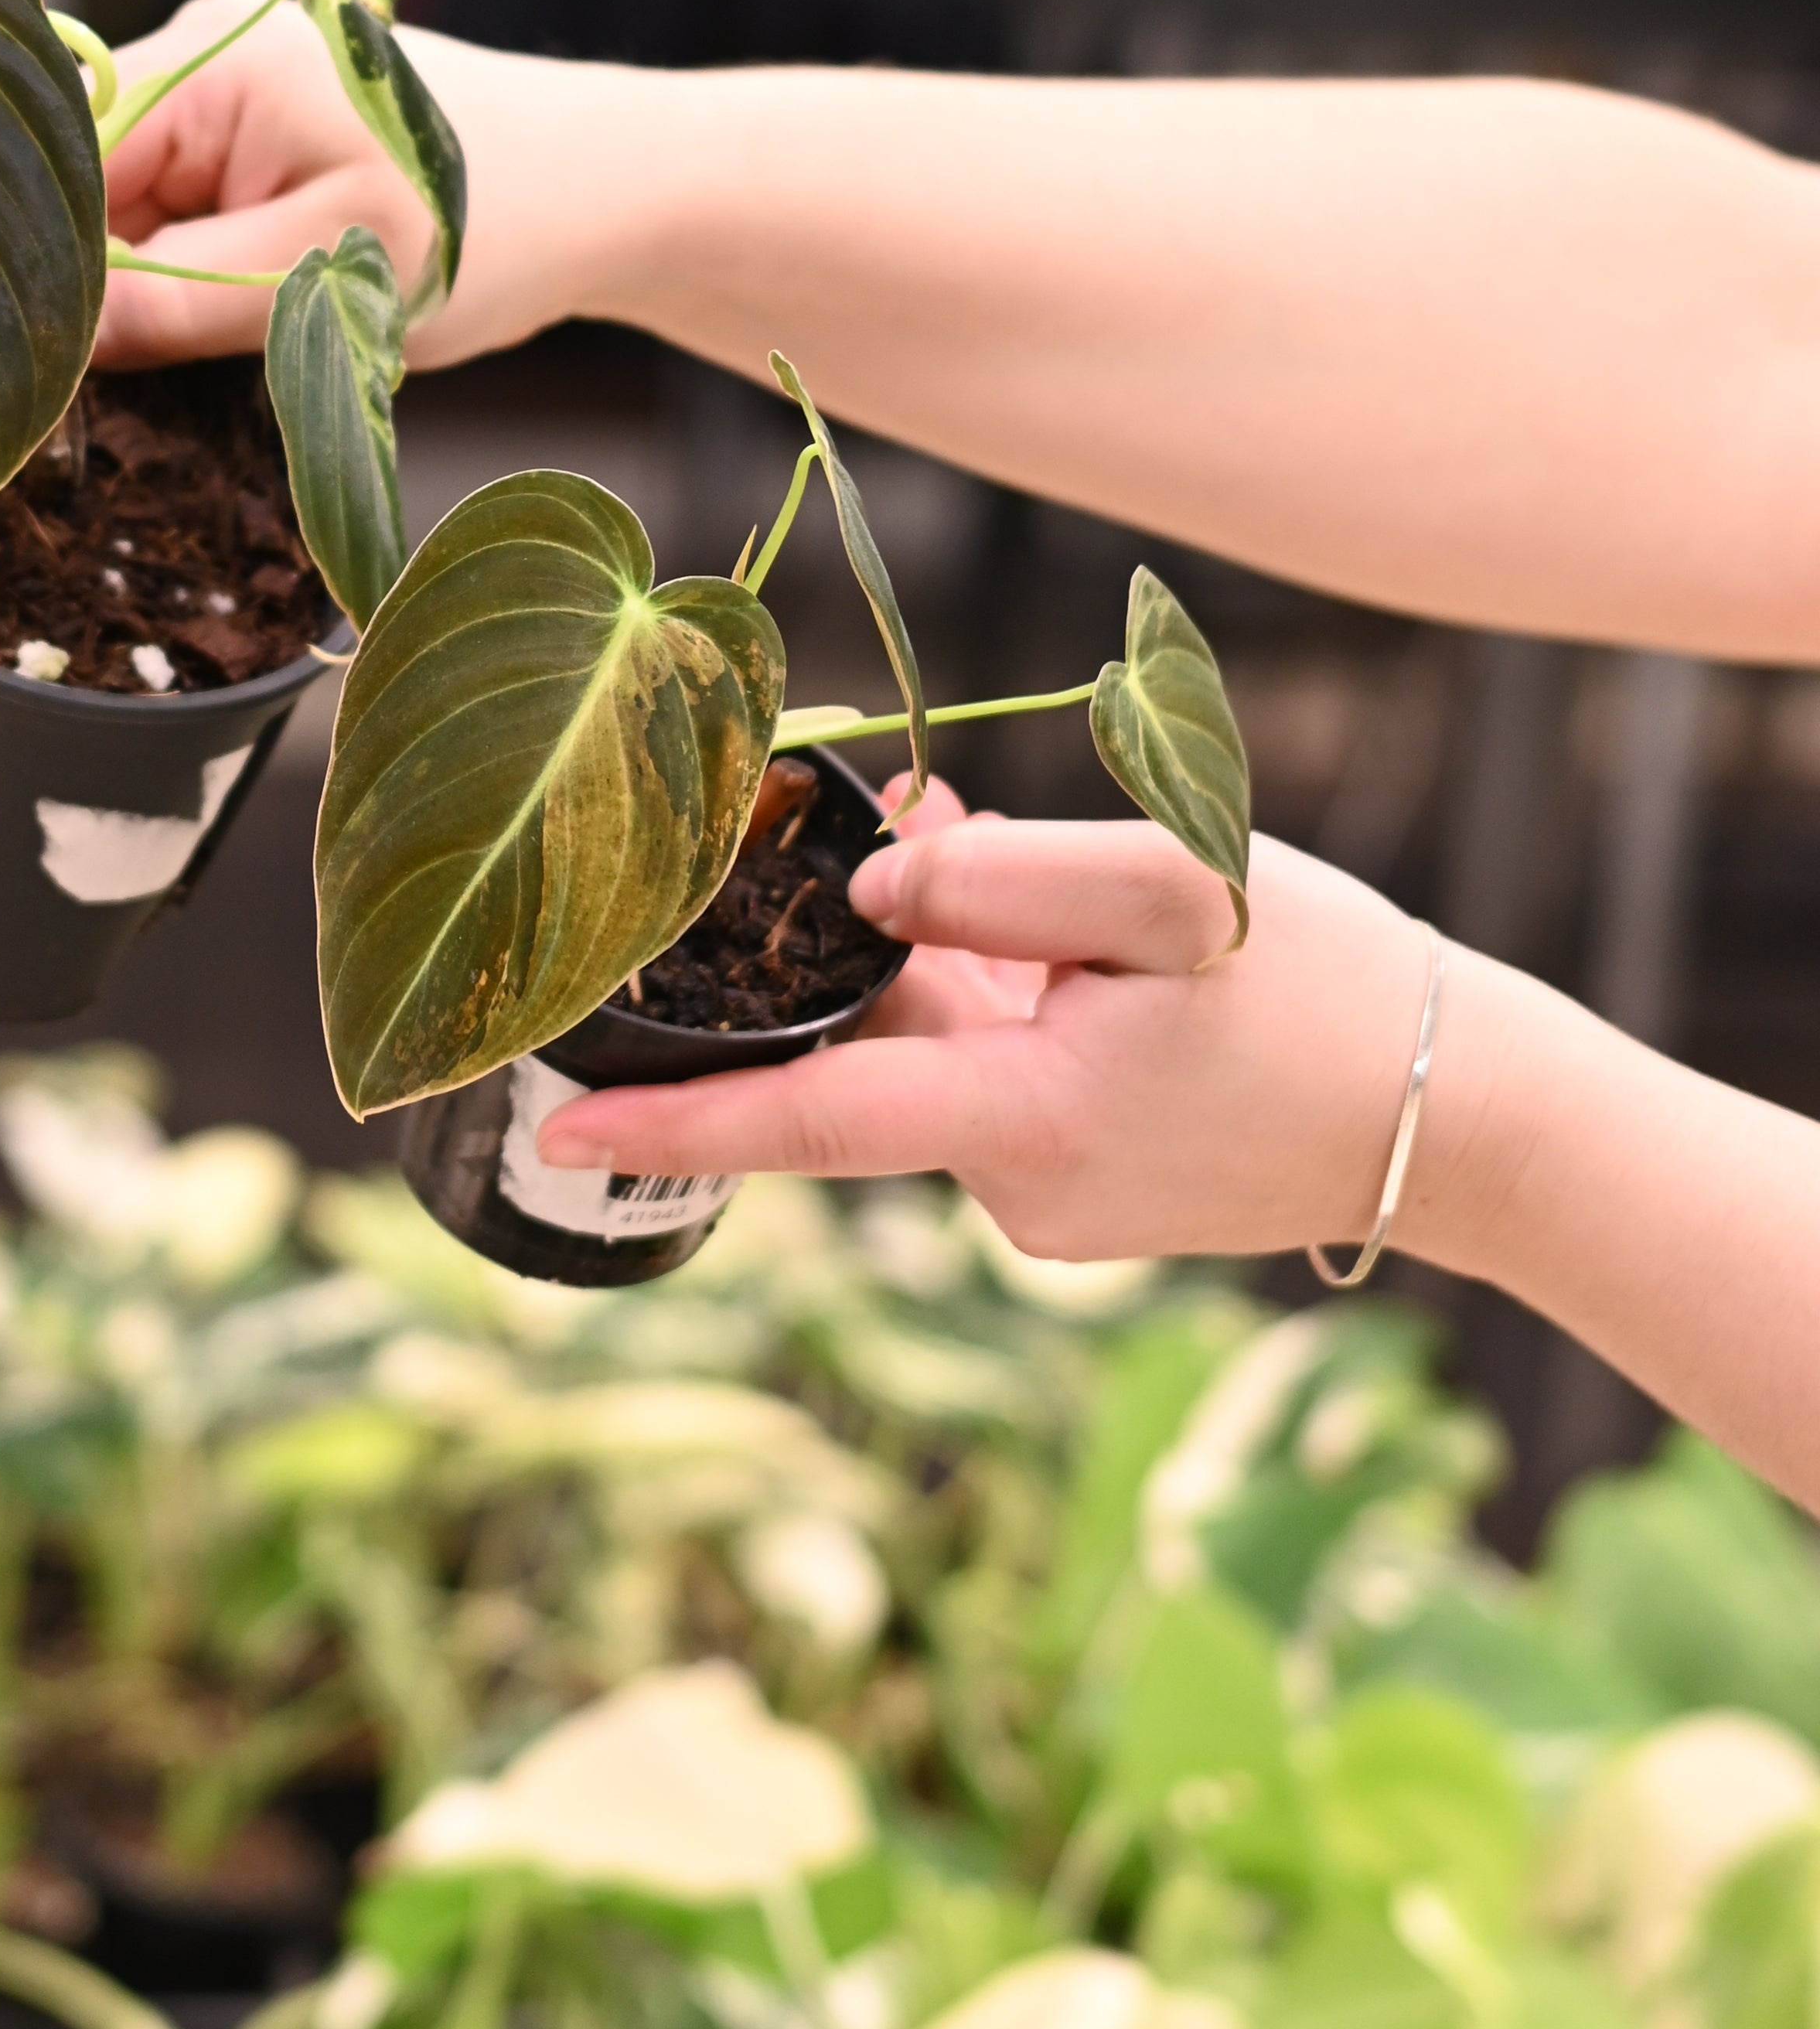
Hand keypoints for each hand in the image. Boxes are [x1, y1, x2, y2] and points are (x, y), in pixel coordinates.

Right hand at [90, 0, 643, 374]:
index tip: (46, 364)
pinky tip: (245, 322)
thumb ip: (178, 303)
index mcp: (215, 62)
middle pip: (92, 188)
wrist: (605, 193)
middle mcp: (209, 56)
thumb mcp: (324, 278)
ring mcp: (235, 95)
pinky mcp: (262, 139)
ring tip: (225, 346)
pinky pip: (185, 215)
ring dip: (157, 293)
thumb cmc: (490, 223)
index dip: (48, 265)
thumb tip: (54, 343)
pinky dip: (199, 280)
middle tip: (139, 383)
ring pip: (135, 214)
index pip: (68, 161)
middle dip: (104, 287)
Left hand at [536, 803, 1463, 1271]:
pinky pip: (1004, 1077)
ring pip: (947, 1053)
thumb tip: (868, 884)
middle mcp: (1018, 1193)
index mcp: (1023, 1126)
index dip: (675, 1124)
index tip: (558, 1125)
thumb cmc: (1328, 993)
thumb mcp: (1172, 893)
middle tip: (905, 821)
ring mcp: (1055, 1207)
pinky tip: (1074, 938)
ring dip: (955, 961)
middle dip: (866, 947)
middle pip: (881, 1051)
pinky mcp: (1091, 1194)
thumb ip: (1000, 877)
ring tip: (1005, 848)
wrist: (1469, 1120)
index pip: (809, 1128)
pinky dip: (1009, 1001)